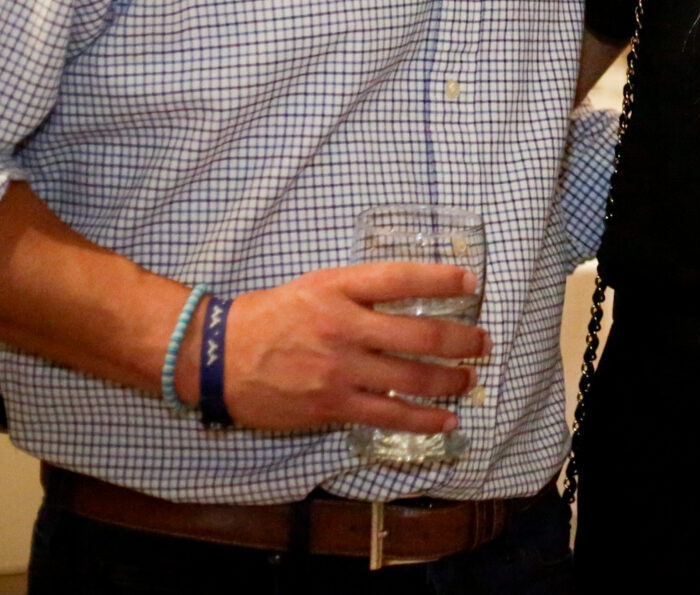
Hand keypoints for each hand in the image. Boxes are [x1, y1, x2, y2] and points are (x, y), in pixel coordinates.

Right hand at [184, 261, 487, 433]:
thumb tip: (411, 294)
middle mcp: (343, 326)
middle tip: (482, 342)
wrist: (216, 357)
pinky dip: (423, 419)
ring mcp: (339, 370)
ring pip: (411, 378)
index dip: (441, 280)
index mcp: (338, 288)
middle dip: (460, 340)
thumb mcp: (315, 285)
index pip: (401, 279)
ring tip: (470, 379)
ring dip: (450, 380)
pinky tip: (446, 420)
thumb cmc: (269, 316)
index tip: (471, 283)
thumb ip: (360, 289)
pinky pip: (388, 415)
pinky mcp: (332, 405)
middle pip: (419, 335)